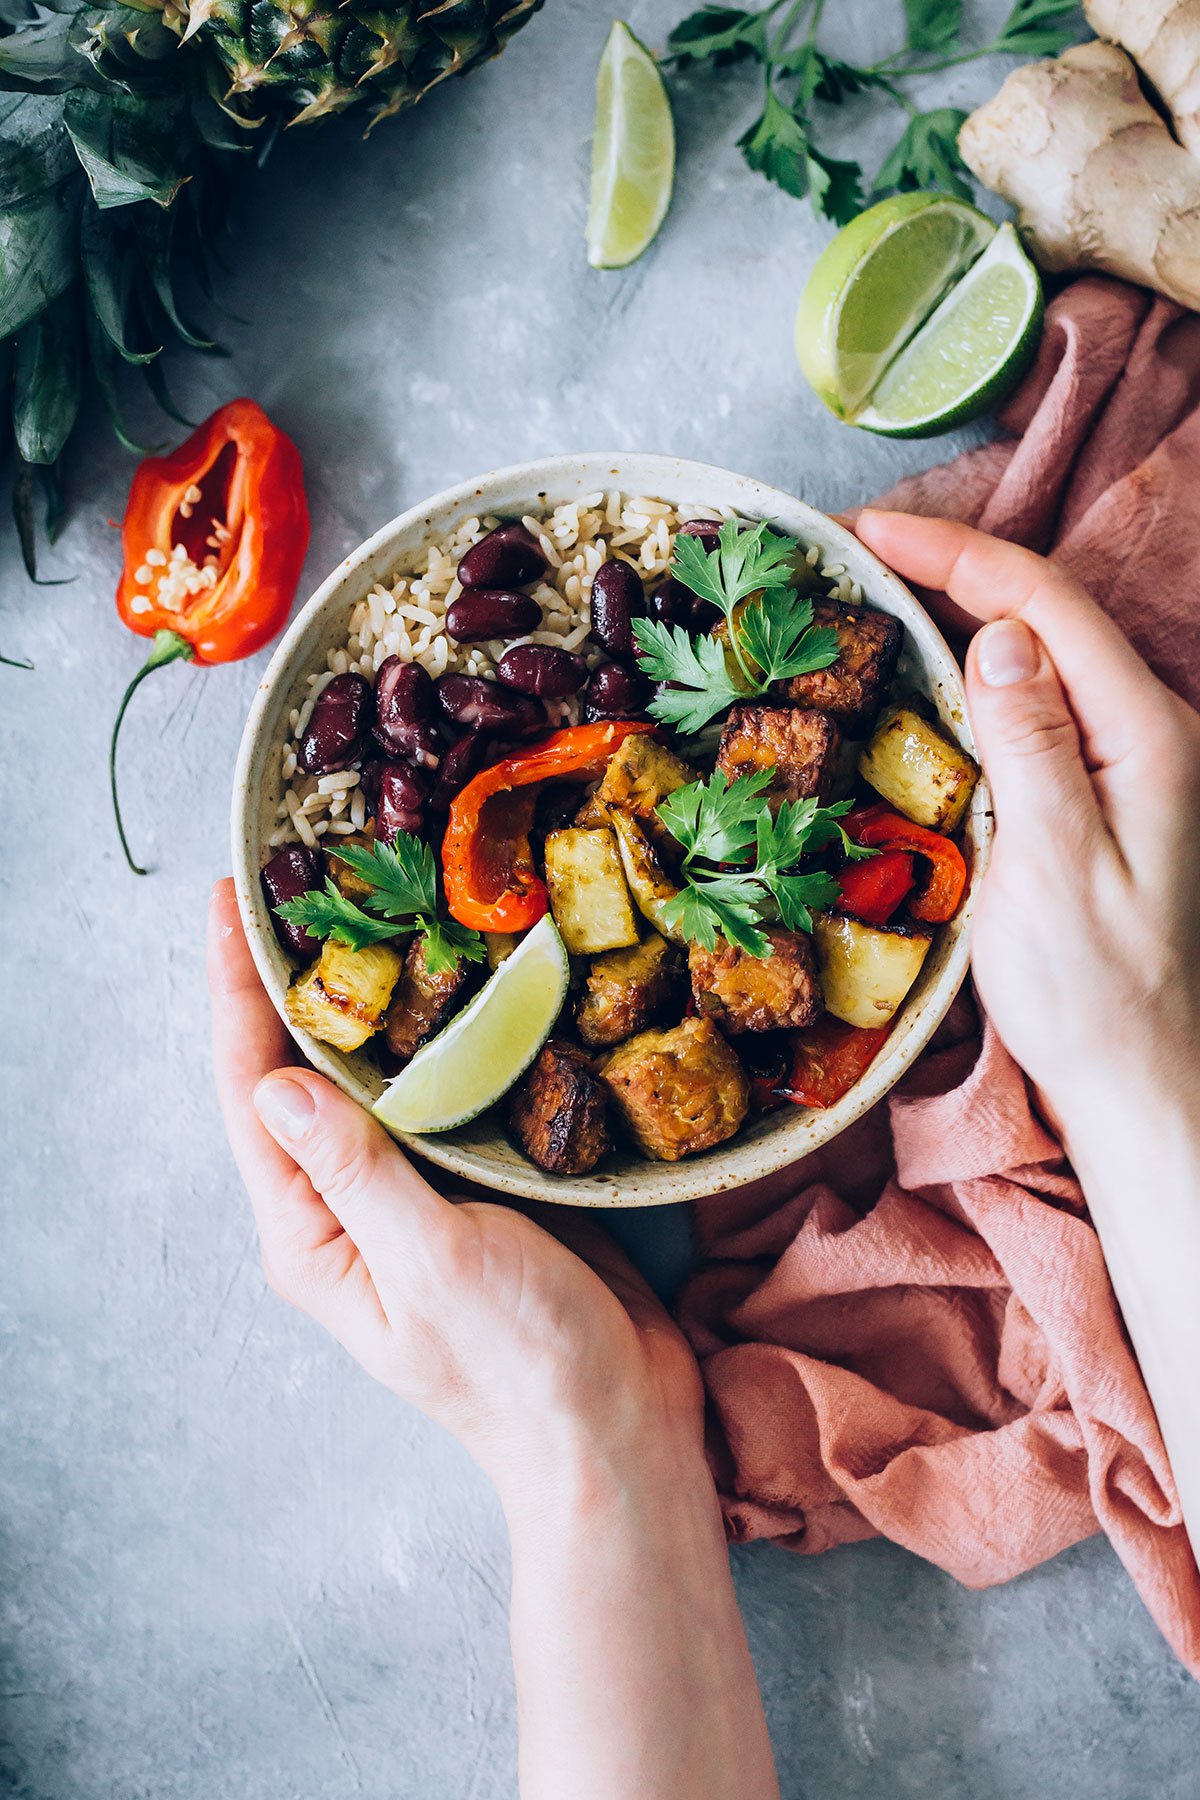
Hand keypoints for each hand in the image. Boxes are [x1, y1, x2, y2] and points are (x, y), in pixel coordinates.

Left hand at [206, 881, 702, 1500]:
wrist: (616, 1427)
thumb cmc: (519, 1364)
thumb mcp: (433, 1263)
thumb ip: (357, 1172)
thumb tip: (277, 1083)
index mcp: (312, 1235)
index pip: (254, 1095)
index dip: (237, 994)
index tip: (234, 906)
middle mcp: (345, 1210)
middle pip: (297, 1075)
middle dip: (287, 981)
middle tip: (293, 881)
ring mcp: (409, 1194)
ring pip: (367, 1077)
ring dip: (360, 997)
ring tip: (359, 908)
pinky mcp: (471, 1183)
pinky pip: (436, 1092)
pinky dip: (433, 1032)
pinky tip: (448, 979)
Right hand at [854, 511, 1199, 1141]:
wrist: (1138, 1077)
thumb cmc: (1099, 993)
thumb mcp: (1055, 869)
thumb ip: (1032, 746)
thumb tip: (997, 636)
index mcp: (1143, 735)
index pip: (1042, 607)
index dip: (953, 557)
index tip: (865, 533)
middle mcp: (1141, 731)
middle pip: (1040, 614)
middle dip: (945, 568)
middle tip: (847, 555)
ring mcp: (1117, 761)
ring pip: (1030, 655)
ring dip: (950, 614)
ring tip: (866, 595)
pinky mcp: (1091, 793)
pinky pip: (1026, 706)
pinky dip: (964, 675)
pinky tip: (917, 674)